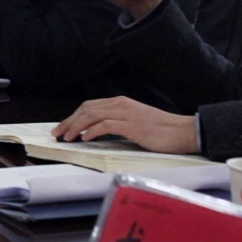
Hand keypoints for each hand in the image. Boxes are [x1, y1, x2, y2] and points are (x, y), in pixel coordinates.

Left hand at [53, 97, 197, 153]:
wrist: (183, 131)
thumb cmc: (161, 130)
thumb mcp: (135, 122)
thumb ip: (117, 123)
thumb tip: (97, 132)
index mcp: (121, 102)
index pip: (89, 106)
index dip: (73, 116)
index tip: (62, 127)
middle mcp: (121, 104)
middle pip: (86, 109)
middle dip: (69, 121)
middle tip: (57, 134)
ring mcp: (126, 114)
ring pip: (92, 115)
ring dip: (76, 127)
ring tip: (66, 138)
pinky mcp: (132, 125)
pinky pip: (105, 125)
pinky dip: (91, 131)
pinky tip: (84, 138)